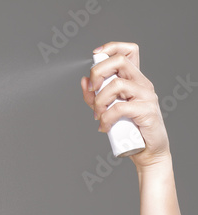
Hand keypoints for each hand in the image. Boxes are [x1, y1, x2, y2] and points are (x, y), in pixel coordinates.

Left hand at [81, 42, 171, 170]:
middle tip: (92, 91)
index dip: (112, 46)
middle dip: (98, 72)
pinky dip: (106, 117)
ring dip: (100, 101)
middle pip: (119, 61)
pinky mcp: (147, 110)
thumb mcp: (105, 109)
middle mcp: (141, 83)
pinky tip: (104, 126)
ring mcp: (146, 96)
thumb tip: (83, 81)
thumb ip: (94, 96)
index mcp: (133, 79)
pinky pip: (120, 107)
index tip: (95, 55)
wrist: (146, 151)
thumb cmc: (127, 129)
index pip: (128, 51)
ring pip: (117, 85)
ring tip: (98, 115)